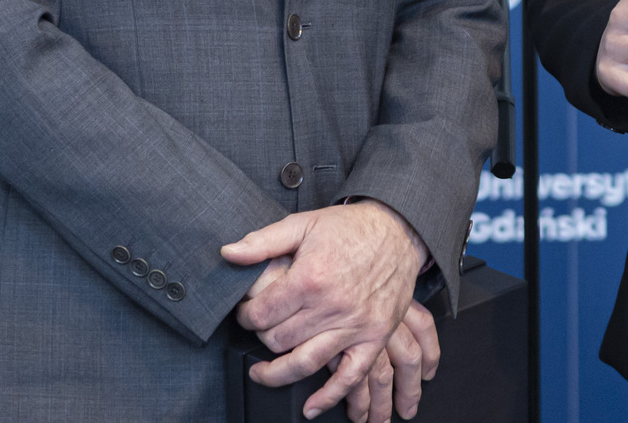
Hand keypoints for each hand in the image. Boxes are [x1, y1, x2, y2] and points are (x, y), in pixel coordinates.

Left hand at [221, 201, 428, 418]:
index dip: (244, 315)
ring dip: (277, 373)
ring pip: (305, 363)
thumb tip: (228, 253)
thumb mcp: (303, 223)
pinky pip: (350, 376)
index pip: (260, 314)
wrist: (398, 230)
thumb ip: (263, 242)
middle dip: (261, 335)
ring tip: (262, 373)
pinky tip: (312, 407)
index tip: (244, 312)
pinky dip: (330, 396)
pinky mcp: (374, 336)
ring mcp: (354, 325)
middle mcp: (331, 306)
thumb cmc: (350, 228)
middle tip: (259, 327)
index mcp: (310, 278)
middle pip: (278, 340)